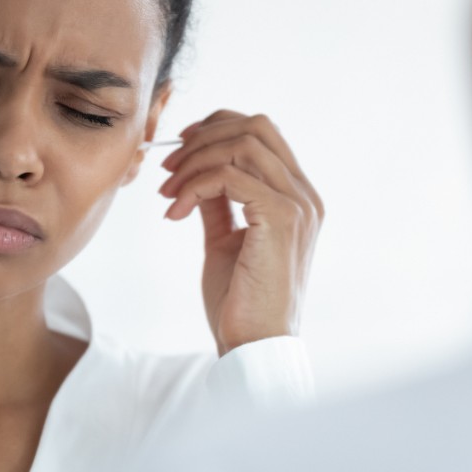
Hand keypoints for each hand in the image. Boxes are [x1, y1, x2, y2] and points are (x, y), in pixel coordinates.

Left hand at [158, 110, 322, 355]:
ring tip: (167, 192)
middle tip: (168, 166)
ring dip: (193, 162)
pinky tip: (175, 213)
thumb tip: (199, 175)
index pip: (263, 133)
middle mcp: (304, 196)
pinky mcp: (280, 219)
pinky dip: (194, 186)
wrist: (254, 345)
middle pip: (256, 126)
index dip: (217, 127)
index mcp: (297, 198)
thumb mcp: (226, 241)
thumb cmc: (241, 302)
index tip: (180, 148)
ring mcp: (297, 205)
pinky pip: (230, 176)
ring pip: (242, 145)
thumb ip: (220, 204)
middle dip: (204, 136)